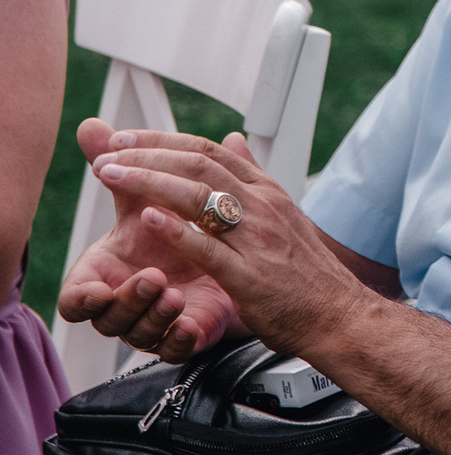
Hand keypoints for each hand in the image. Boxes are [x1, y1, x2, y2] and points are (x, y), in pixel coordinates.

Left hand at [85, 129, 373, 361]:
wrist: (338, 315)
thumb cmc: (306, 272)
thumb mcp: (283, 214)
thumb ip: (253, 178)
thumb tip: (234, 139)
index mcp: (268, 191)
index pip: (209, 151)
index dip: (163, 141)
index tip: (124, 140)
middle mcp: (263, 206)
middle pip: (198, 165)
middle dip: (146, 154)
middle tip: (106, 154)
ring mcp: (257, 239)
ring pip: (198, 197)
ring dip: (149, 181)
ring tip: (112, 177)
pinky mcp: (249, 276)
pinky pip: (208, 247)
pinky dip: (176, 230)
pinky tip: (147, 219)